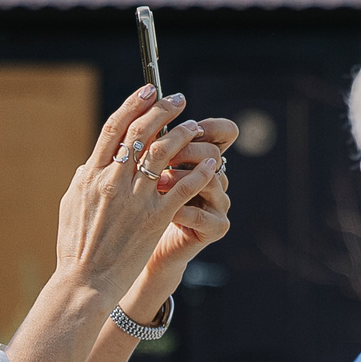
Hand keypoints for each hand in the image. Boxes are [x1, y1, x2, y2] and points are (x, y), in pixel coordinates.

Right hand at [57, 86, 219, 291]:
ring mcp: (135, 199)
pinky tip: (211, 162)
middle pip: (142, 131)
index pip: (115, 127)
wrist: (84, 281)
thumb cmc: (75, 247)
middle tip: (179, 99)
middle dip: (163, 109)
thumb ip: (83, 180)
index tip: (150, 90)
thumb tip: (90, 163)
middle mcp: (113, 181)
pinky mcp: (155, 219)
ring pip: (165, 153)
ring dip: (184, 134)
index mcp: (91, 174)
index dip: (135, 103)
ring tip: (196, 127)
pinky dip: (200, 170)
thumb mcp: (70, 205)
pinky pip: (184, 187)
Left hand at [147, 118, 234, 274]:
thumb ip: (148, 147)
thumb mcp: (143, 172)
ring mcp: (219, 203)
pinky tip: (158, 208)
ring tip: (155, 181)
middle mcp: (217, 177)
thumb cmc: (142, 206)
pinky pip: (200, 215)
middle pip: (213, 152)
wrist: (146, 248)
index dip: (209, 125)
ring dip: (178, 178)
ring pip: (209, 181)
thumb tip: (136, 113)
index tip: (182, 122)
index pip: (224, 132)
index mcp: (204, 159)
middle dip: (184, 149)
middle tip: (158, 152)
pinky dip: (178, 210)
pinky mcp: (216, 228)